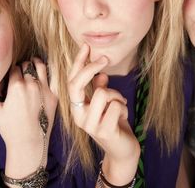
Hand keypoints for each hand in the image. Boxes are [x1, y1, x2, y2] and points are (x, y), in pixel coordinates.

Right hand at [0, 58, 56, 177]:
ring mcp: (45, 89)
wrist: (29, 143)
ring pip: (41, 66)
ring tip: (33, 63)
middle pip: (27, 65)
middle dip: (22, 66)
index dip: (11, 70)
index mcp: (16, 86)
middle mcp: (32, 85)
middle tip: (21, 70)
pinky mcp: (53, 96)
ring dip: (35, 63)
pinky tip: (42, 75)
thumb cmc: (10, 128)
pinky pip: (51, 78)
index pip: (14, 68)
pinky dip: (46, 74)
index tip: (11, 74)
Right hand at [68, 44, 139, 183]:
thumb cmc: (114, 123)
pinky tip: (122, 118)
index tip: (86, 46)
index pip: (72, 81)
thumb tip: (100, 74)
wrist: (122, 150)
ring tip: (119, 106)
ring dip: (116, 96)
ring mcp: (89, 124)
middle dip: (91, 68)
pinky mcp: (103, 131)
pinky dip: (123, 108)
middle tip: (106, 58)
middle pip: (77, 84)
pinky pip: (116, 106)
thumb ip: (100, 89)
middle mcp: (78, 115)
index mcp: (76, 107)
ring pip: (102, 93)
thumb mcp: (106, 103)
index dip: (78, 62)